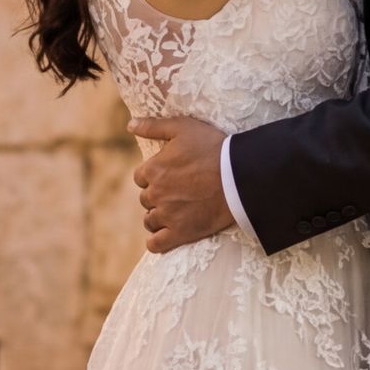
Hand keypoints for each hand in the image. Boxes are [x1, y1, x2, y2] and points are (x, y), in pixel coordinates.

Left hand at [129, 116, 234, 252]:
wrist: (239, 176)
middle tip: (179, 192)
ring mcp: (167, 215)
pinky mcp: (180, 233)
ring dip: (158, 217)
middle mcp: (155, 194)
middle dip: (158, 196)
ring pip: (150, 221)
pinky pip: (156, 244)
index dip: (154, 175)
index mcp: (153, 169)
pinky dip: (157, 241)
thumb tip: (129, 126)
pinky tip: (167, 235)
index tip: (170, 175)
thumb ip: (153, 126)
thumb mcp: (183, 127)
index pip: (140, 177)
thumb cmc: (213, 147)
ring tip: (176, 212)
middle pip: (146, 199)